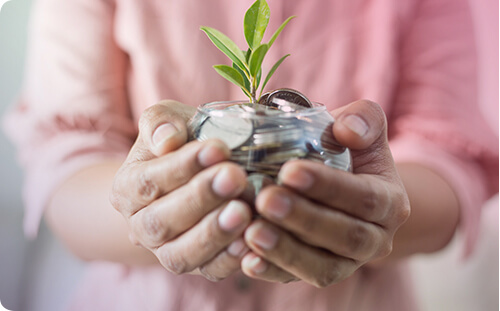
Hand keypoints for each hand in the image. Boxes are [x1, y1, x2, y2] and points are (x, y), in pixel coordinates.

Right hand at [110, 100, 251, 280]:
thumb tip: (166, 139)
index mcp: (128, 188)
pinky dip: (229, 260)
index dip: (182, 167)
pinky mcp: (197, 265)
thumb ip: (161, 122)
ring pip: (180, 254)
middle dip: (200, 198)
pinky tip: (251, 242)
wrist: (195, 171)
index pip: (148, 181)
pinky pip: (208, 271)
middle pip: (160, 221)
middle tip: (234, 176)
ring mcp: (166, 250)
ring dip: (213, 234)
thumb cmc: (183, 142)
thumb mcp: (168, 120)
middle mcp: (140, 225)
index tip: (218, 148)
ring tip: (243, 211)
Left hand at [241, 100, 409, 286]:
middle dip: (303, 219)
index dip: (328, 186)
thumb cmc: (351, 153)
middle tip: (265, 199)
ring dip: (286, 251)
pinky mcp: (321, 272)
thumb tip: (347, 129)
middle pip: (345, 236)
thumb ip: (363, 118)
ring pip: (323, 266)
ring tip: (252, 232)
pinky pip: (299, 278)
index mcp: (389, 202)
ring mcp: (349, 262)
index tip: (289, 171)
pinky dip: (273, 271)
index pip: (364, 198)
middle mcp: (375, 239)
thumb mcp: (365, 128)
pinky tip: (247, 259)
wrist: (349, 187)